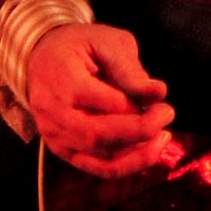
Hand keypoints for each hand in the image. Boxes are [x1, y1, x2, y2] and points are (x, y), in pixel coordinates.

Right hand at [28, 23, 172, 176]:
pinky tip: (147, 152)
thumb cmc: (79, 45)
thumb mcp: (106, 41)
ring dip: (138, 153)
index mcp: (63, 81)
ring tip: (164, 137)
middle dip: (141, 131)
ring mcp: (55, 135)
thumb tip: (158, 93)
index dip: (139, 105)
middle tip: (167, 115)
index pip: (107, 103)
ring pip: (98, 158)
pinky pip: (95, 168)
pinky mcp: (62, 149)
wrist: (42, 57)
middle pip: (100, 135)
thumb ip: (130, 68)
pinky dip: (125, 166)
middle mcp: (54, 113)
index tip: (163, 100)